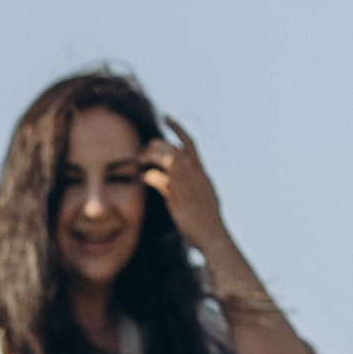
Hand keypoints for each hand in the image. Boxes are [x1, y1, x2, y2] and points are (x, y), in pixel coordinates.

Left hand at [142, 119, 236, 281]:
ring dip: (149, 156)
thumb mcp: (204, 198)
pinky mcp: (176, 195)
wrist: (213, 235)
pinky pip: (157, 178)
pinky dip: (148, 175)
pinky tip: (142, 178)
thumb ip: (195, 186)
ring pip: (166, 157)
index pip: (189, 142)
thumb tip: (189, 185)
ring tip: (139, 161)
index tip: (166, 117)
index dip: (177, 128)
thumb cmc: (207, 222)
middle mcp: (194, 172)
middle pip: (172, 146)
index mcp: (201, 172)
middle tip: (142, 152)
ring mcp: (186, 182)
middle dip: (154, 146)